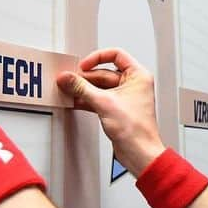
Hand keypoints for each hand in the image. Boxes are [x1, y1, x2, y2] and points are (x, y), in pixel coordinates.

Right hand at [56, 48, 164, 177]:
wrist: (139, 152)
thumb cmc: (136, 129)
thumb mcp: (104, 102)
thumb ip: (82, 88)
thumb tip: (68, 78)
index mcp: (138, 76)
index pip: (116, 55)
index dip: (97, 58)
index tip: (83, 65)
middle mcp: (133, 84)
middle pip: (104, 73)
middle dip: (85, 77)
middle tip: (68, 80)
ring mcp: (125, 97)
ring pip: (100, 87)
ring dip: (84, 89)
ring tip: (68, 90)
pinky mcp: (117, 109)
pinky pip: (99, 98)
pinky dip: (87, 99)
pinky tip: (74, 100)